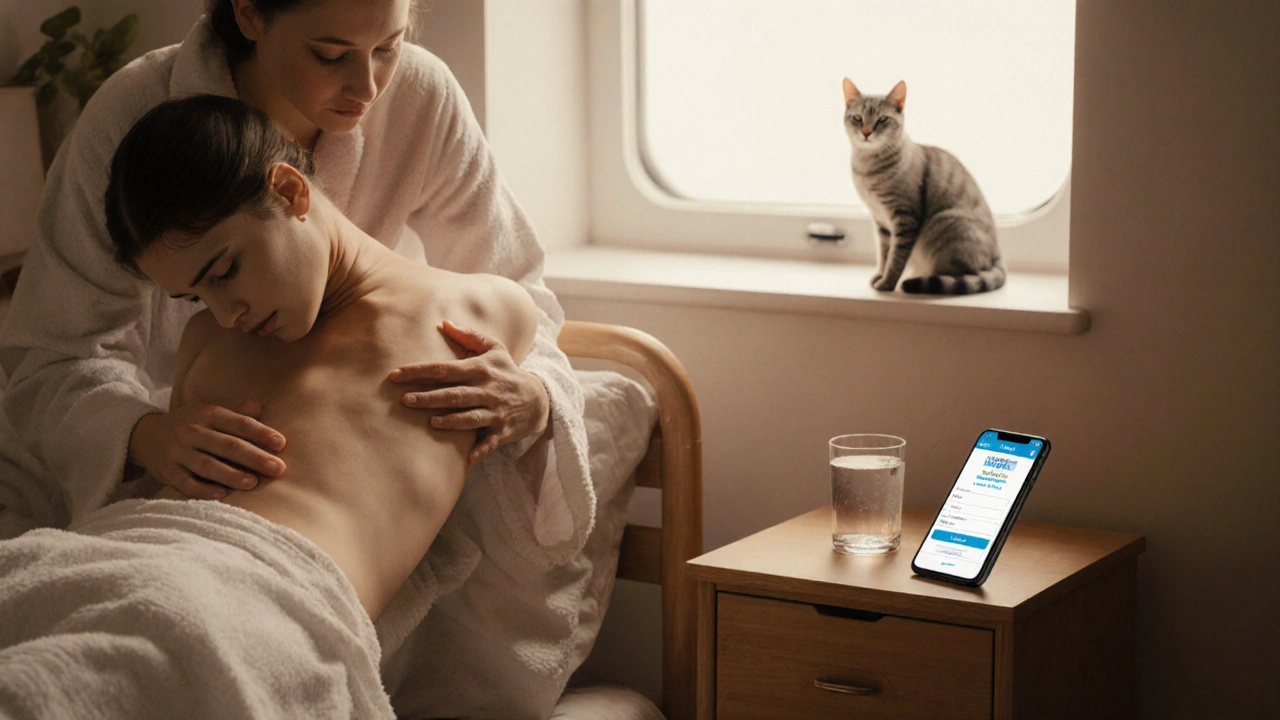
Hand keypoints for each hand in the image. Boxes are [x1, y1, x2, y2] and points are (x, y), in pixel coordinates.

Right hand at [128, 399, 286, 499]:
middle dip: (254, 457)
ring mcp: (178, 452)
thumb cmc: (191, 424)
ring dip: (231, 475)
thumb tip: (262, 408)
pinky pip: (186, 483)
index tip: (281, 443)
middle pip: (227, 445)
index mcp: (207, 414)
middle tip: (278, 468)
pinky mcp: (167, 472)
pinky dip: (204, 490)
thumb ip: (236, 409)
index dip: (261, 433)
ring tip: (253, 483)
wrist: (146, 436)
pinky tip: (222, 495)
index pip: (238, 423)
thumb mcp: (210, 409)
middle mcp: (192, 432)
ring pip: (207, 465)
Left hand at [390, 321, 549, 463]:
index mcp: (480, 369)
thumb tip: (444, 323)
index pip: (444, 369)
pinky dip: (482, 449)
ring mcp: (495, 411)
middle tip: (405, 400)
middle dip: (430, 397)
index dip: (419, 371)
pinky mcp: (503, 430)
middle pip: (454, 394)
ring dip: (452, 421)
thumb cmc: (508, 371)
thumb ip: (469, 335)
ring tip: (431, 422)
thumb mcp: (494, 348)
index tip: (396, 375)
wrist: (538, 398)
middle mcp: (487, 390)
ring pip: (470, 417)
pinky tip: (469, 457)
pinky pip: (491, 441)